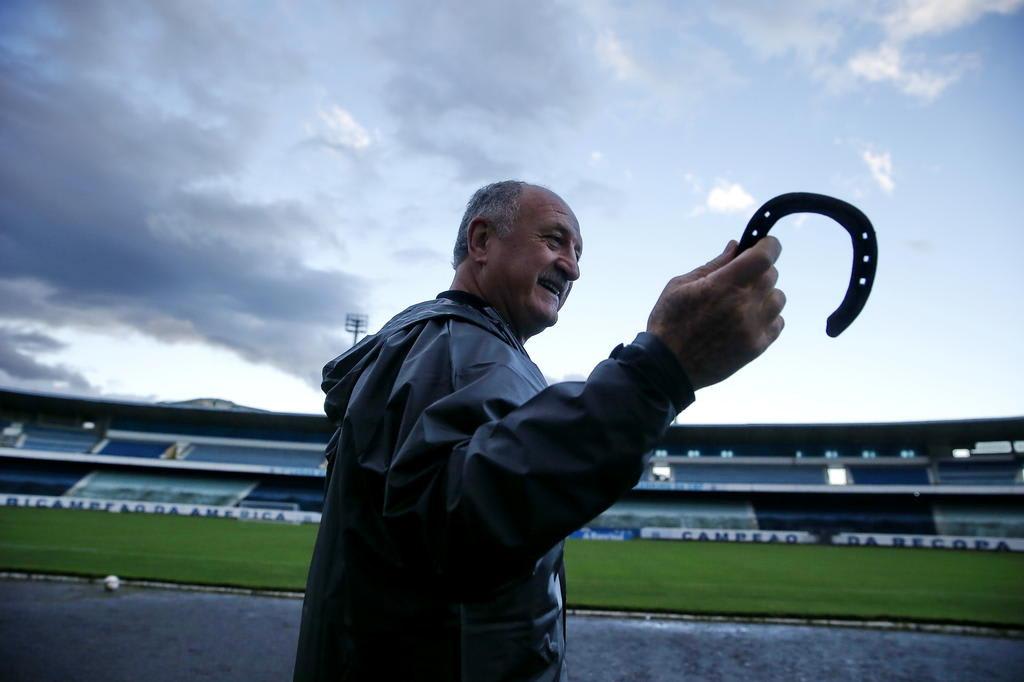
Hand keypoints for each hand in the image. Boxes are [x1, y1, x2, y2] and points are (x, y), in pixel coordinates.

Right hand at [647, 237, 785, 389]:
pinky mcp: (756, 347)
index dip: (769, 245)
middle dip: (758, 270)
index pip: (764, 256)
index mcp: (722, 285)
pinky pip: (778, 322)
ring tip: (743, 302)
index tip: (764, 244)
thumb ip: (713, 265)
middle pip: (771, 275)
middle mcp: (742, 305)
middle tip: (739, 279)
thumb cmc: (669, 322)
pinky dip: (767, 317)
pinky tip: (747, 320)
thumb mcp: (681, 285)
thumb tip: (737, 246)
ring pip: (778, 298)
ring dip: (765, 294)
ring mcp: (752, 328)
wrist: (667, 367)